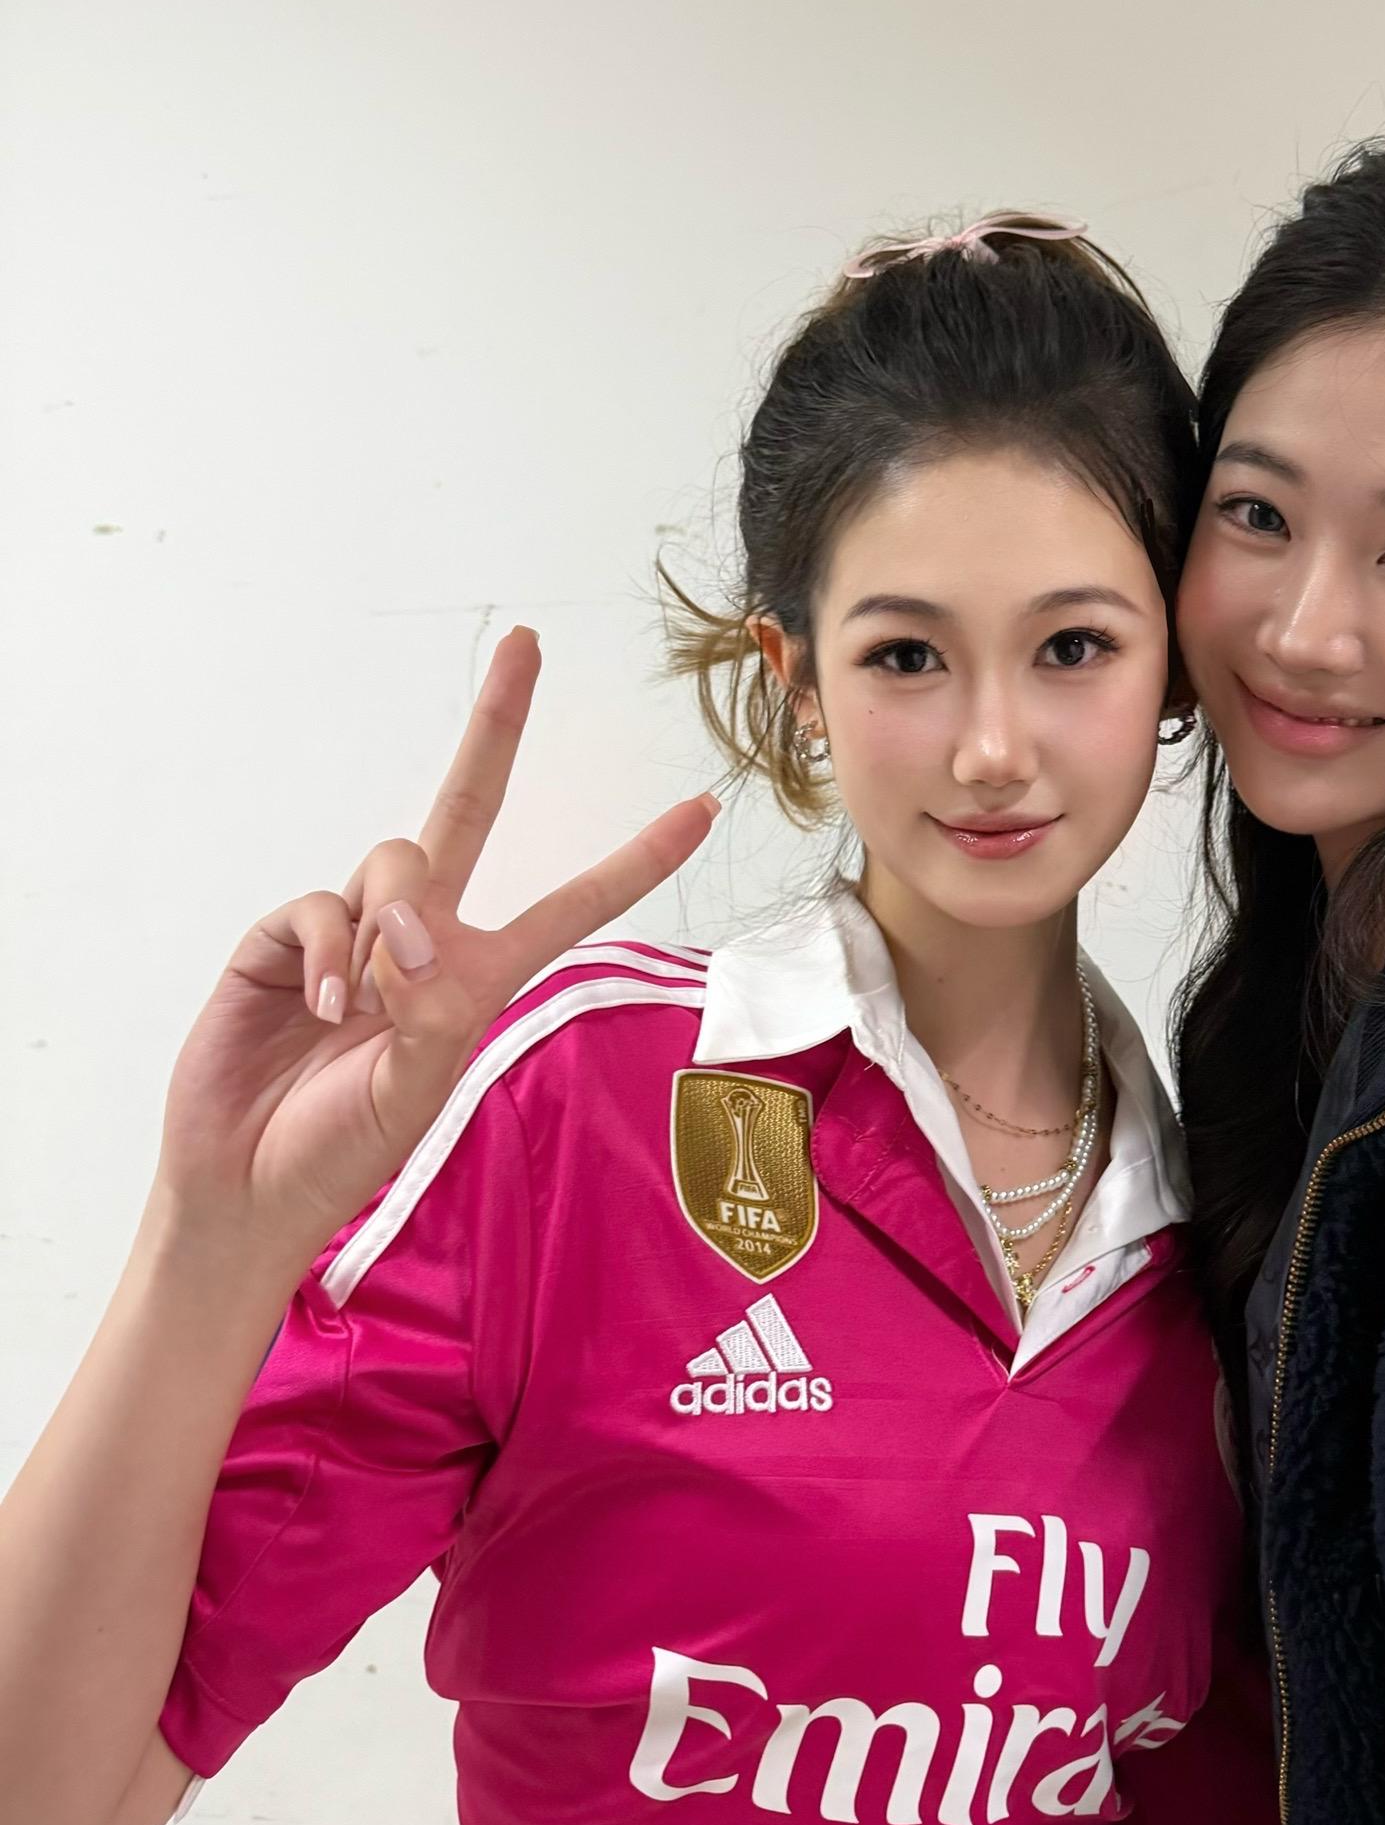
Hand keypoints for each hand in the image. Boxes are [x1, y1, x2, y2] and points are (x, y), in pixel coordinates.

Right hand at [148, 627, 716, 1289]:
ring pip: (393, 864)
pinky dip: (322, 950)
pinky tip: (317, 1007)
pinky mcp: (282, 939)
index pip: (570, 904)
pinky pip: (316, 904)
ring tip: (358, 1006)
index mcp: (476, 977)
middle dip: (496, 723)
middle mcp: (420, 938)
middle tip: (527, 640)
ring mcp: (350, 932)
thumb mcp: (414, 1091)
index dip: (634, 859)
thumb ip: (428, 1015)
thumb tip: (412, 940)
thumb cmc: (340, 1150)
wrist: (243, 1184)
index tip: (700, 808)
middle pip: (468, 806)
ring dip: (382, 927)